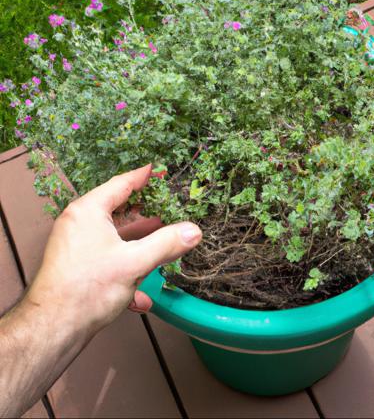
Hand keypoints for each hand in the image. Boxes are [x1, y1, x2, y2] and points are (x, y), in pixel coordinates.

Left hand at [26, 164, 201, 335]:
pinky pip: (110, 260)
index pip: (121, 184)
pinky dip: (127, 272)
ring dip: (141, 244)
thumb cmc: (86, 289)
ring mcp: (79, 246)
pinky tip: (142, 297)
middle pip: (120, 210)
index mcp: (89, 211)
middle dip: (148, 214)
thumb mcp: (134, 262)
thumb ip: (167, 244)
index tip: (160, 171)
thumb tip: (194, 231)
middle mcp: (81, 224)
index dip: (144, 176)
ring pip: (117, 237)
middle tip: (171, 208)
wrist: (52, 330)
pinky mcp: (81, 267)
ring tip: (166, 243)